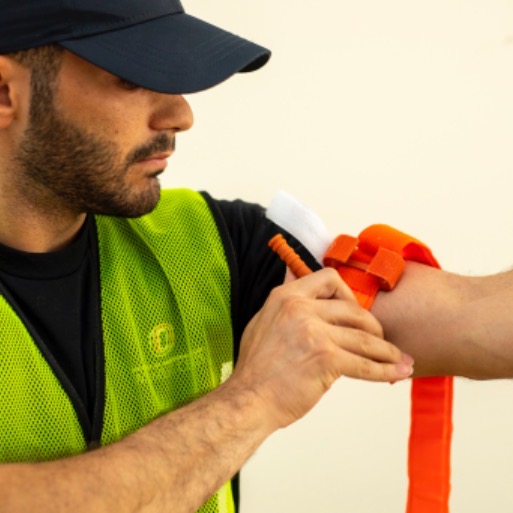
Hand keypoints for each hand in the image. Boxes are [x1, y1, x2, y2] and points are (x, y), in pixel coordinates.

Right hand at [232, 268, 412, 428]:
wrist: (249, 400)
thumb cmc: (257, 368)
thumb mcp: (263, 320)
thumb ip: (286, 300)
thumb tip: (293, 273)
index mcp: (286, 296)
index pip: (329, 279)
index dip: (348, 294)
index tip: (354, 311)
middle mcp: (301, 309)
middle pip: (354, 310)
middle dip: (374, 328)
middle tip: (380, 342)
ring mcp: (314, 333)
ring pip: (365, 338)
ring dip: (387, 351)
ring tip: (400, 360)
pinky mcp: (326, 359)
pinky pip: (365, 364)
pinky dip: (386, 370)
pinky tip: (397, 373)